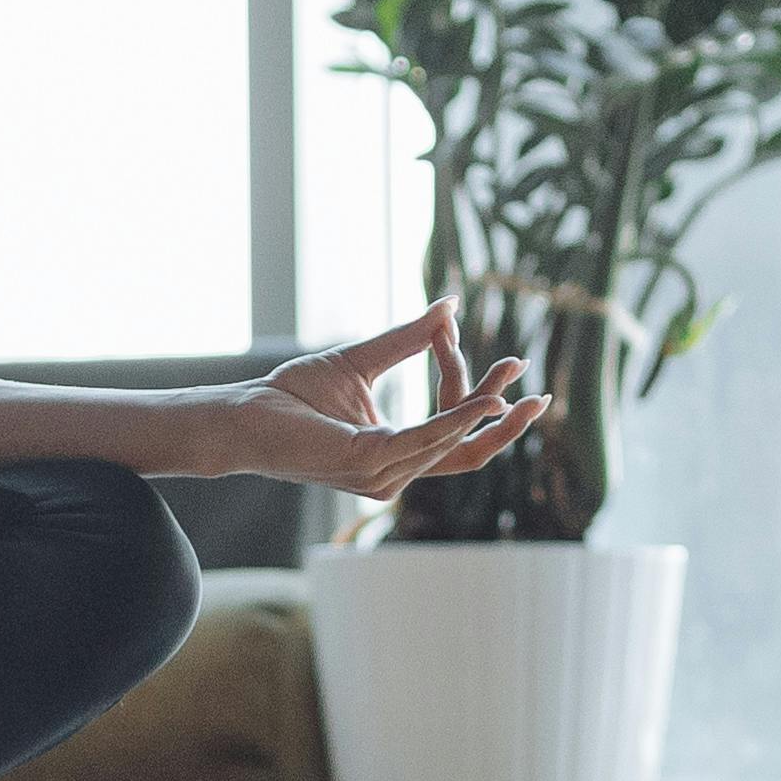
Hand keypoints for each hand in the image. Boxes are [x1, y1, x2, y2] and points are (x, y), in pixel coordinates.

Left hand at [217, 303, 553, 498]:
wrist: (245, 414)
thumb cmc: (294, 394)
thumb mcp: (363, 359)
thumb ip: (408, 339)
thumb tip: (450, 304)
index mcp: (396, 455)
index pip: (455, 431)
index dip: (480, 395)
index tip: (506, 359)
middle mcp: (394, 475)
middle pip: (467, 450)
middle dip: (504, 420)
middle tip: (536, 388)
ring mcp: (383, 476)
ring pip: (452, 443)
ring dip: (481, 404)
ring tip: (508, 373)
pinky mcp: (368, 463)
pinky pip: (426, 439)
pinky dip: (457, 417)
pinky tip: (483, 399)